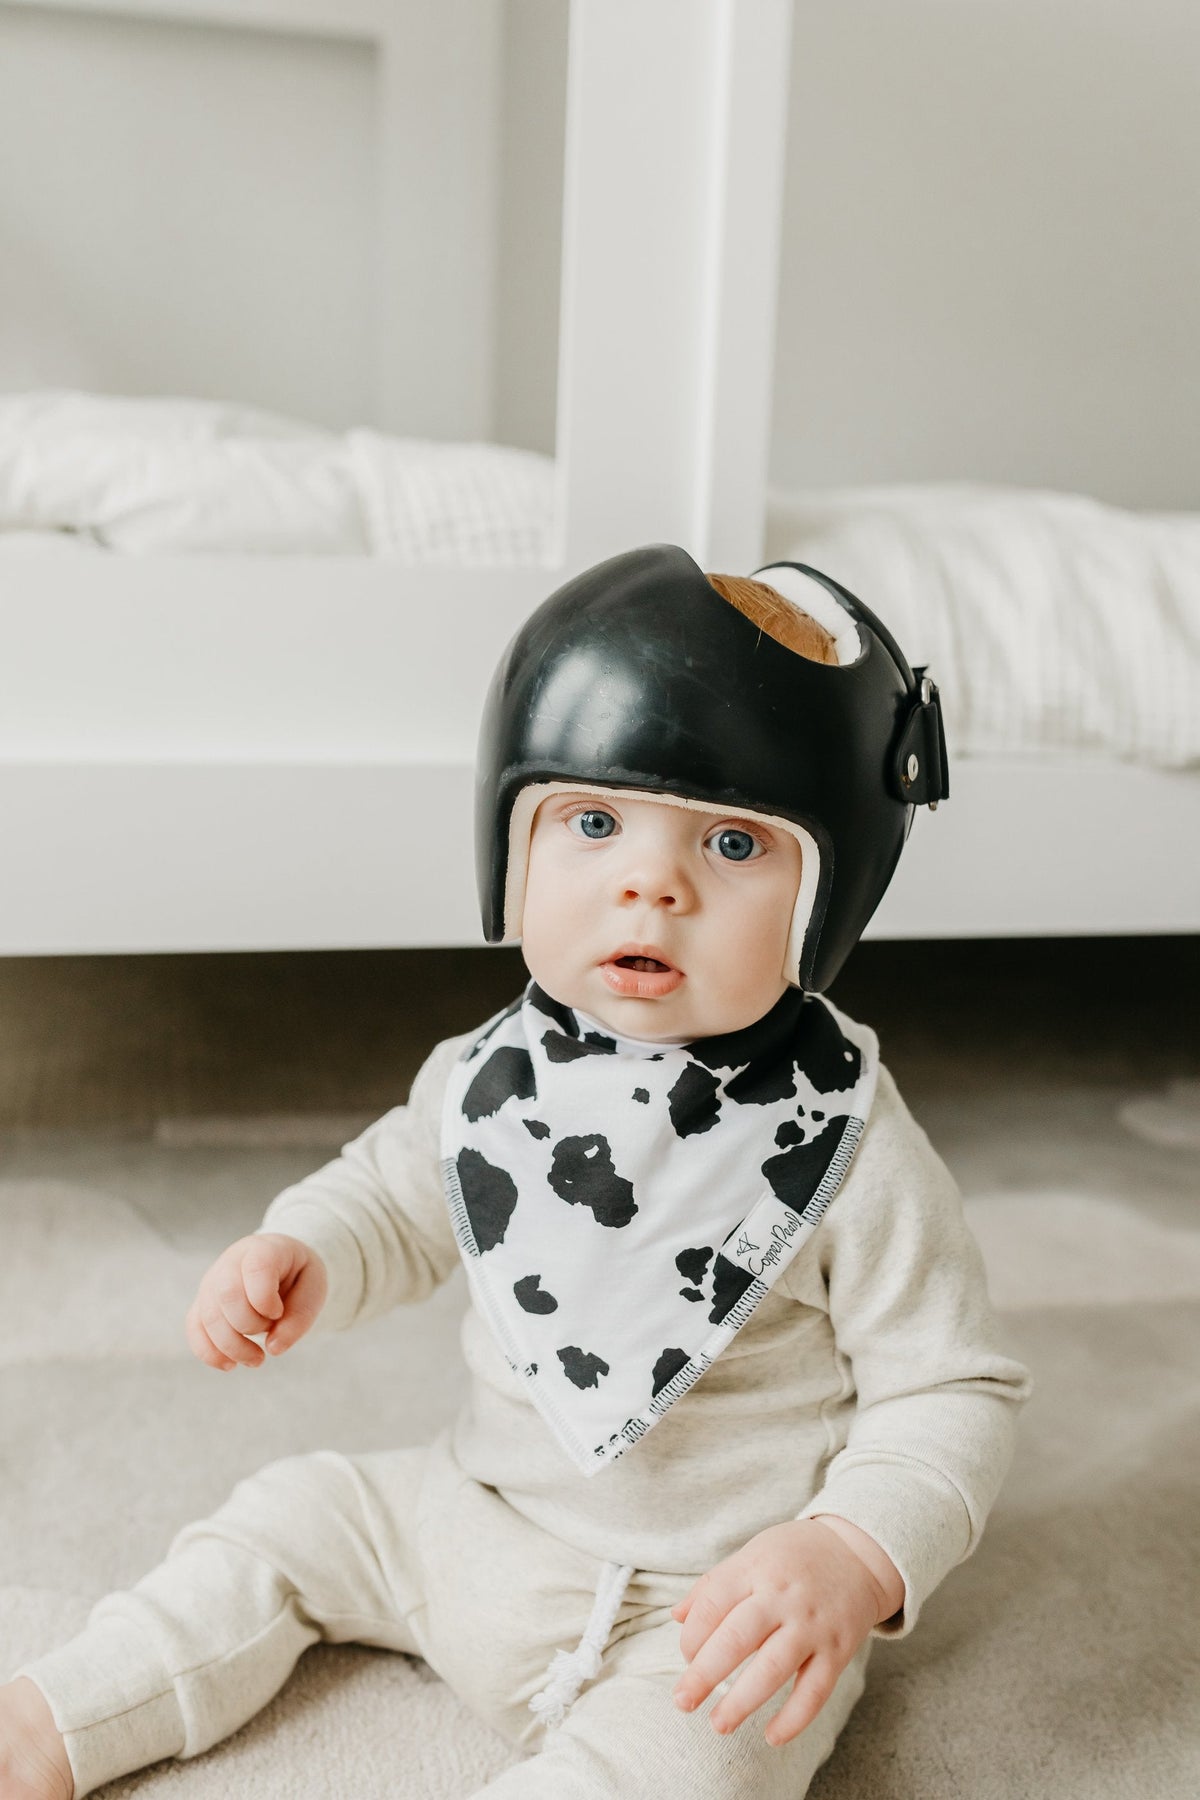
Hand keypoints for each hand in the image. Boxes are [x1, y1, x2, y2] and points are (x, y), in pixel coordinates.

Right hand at [185, 1232, 326, 1369]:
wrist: (279, 1264)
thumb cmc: (296, 1274)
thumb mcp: (314, 1286)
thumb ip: (301, 1315)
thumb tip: (274, 1348)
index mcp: (262, 1249)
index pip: (256, 1268)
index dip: (266, 1298)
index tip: (278, 1311)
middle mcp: (230, 1262)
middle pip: (227, 1295)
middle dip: (250, 1325)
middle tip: (270, 1330)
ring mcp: (212, 1282)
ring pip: (209, 1317)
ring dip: (233, 1347)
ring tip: (257, 1360)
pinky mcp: (202, 1303)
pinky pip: (194, 1329)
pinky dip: (209, 1352)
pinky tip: (230, 1365)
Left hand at [670, 1518, 891, 1746]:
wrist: (858, 1551)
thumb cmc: (794, 1556)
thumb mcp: (752, 1554)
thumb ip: (714, 1584)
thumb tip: (676, 1617)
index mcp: (756, 1568)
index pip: (713, 1603)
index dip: (692, 1635)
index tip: (686, 1657)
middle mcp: (783, 1596)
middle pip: (737, 1637)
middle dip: (705, 1673)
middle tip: (683, 1701)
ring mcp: (812, 1625)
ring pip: (773, 1668)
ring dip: (742, 1701)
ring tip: (718, 1724)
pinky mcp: (838, 1650)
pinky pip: (815, 1691)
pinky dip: (794, 1718)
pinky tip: (772, 1737)